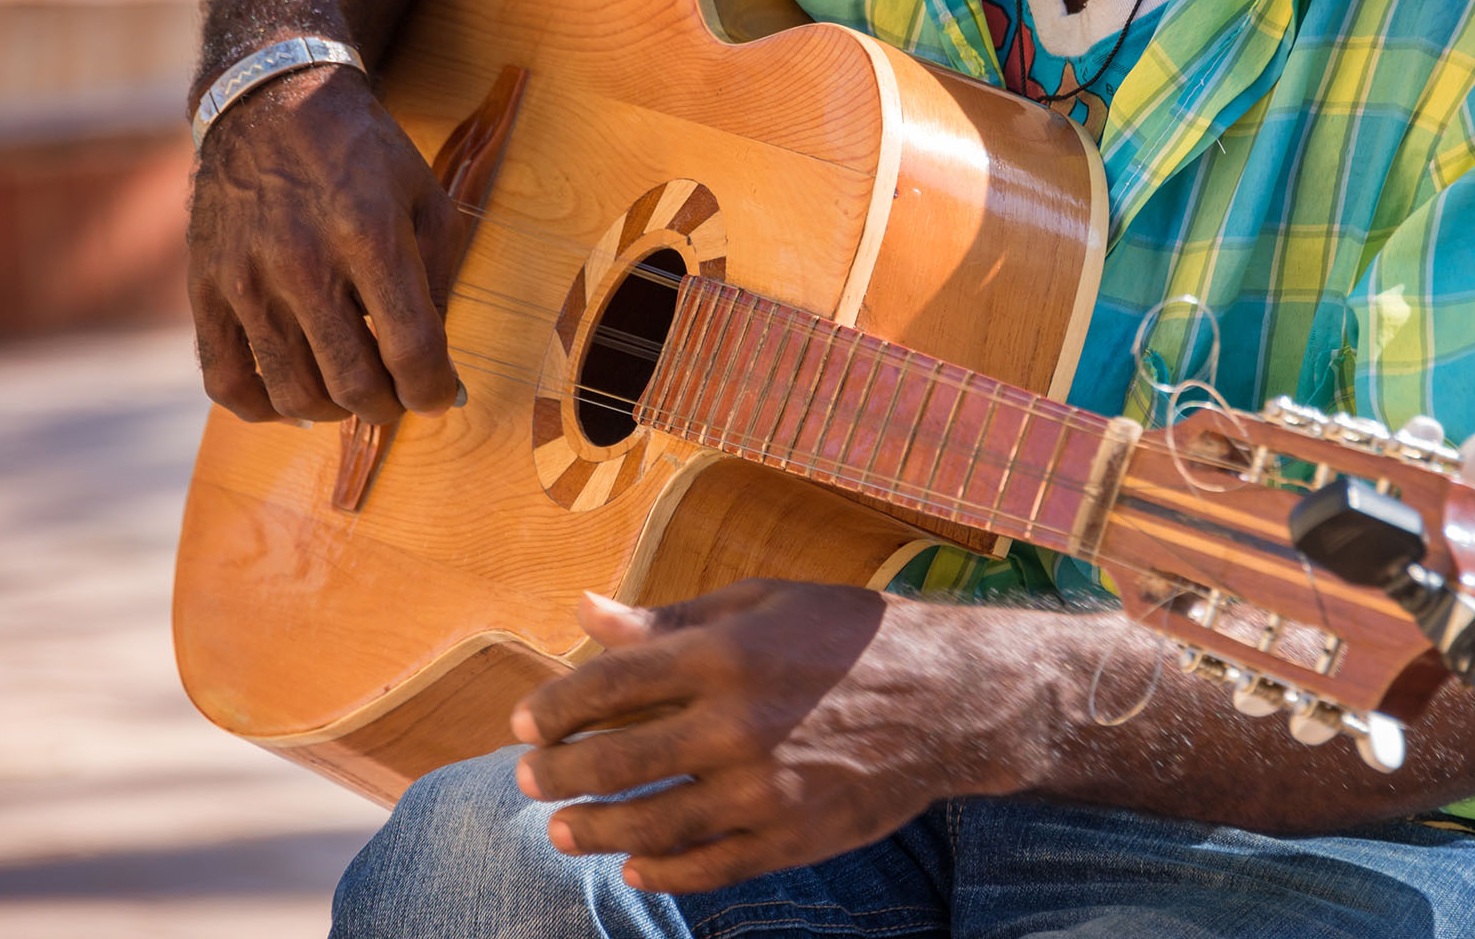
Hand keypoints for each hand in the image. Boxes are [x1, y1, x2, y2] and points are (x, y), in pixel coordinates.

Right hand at [187, 66, 464, 423]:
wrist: (271, 100)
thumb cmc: (364, 155)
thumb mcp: (427, 201)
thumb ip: (440, 286)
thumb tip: (447, 376)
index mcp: (370, 237)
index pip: (411, 351)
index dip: (435, 391)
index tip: (441, 394)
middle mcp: (303, 263)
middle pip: (354, 384)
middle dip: (389, 406)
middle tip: (398, 394)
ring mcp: (246, 279)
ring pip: (294, 393)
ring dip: (335, 411)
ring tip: (351, 390)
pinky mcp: (204, 288)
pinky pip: (225, 380)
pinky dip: (263, 407)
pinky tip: (291, 395)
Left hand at [510, 579, 1040, 894]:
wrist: (950, 697)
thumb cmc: (848, 635)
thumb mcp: (762, 603)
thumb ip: (670, 618)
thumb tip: (585, 611)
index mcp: (725, 652)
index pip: (607, 684)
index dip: (552, 706)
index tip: (525, 721)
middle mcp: (738, 723)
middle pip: (614, 761)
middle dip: (556, 774)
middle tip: (529, 780)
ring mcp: (765, 788)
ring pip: (650, 824)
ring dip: (593, 830)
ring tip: (565, 830)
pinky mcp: (792, 835)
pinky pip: (707, 866)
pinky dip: (661, 871)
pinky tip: (634, 867)